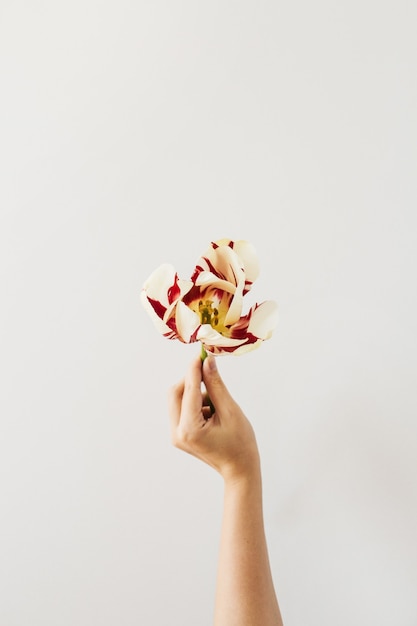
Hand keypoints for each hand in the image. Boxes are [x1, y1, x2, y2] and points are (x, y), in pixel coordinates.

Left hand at [168, 355, 259, 481]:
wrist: (239, 469)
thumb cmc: (240, 443)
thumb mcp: (230, 410)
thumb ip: (216, 385)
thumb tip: (207, 362)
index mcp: (190, 429)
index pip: (188, 390)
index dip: (194, 369)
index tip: (201, 353)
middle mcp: (177, 433)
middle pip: (176, 393)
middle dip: (191, 380)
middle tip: (209, 372)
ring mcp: (176, 435)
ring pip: (178, 400)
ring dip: (195, 393)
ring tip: (217, 404)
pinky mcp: (180, 434)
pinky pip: (182, 409)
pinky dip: (195, 403)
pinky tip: (213, 413)